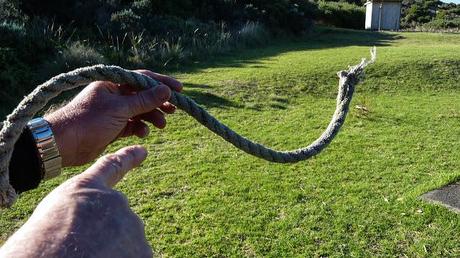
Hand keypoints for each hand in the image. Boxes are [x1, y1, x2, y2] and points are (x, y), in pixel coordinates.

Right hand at [0, 145, 151, 257]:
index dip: (128, 158)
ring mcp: (130, 223)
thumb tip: (93, 223)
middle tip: (79, 249)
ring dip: (110, 252)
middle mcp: (114, 200)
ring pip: (125, 241)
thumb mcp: (52, 214)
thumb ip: (80, 210)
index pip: (111, 167)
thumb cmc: (38, 244)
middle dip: (103, 235)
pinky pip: (134, 257)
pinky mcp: (141, 249)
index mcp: (86, 188)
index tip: (142, 151)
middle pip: (115, 219)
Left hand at [45, 70, 182, 166]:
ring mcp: (113, 112)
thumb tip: (166, 90)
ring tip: (162, 125)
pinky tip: (143, 134)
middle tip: (174, 109)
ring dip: (151, 117)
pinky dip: (140, 128)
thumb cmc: (89, 120)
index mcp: (113, 83)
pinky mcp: (113, 128)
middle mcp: (114, 95)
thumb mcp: (120, 109)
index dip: (162, 84)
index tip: (180, 89)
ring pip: (139, 112)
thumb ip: (144, 100)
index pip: (143, 79)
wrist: (64, 144)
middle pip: (143, 96)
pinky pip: (132, 125)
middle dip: (159, 103)